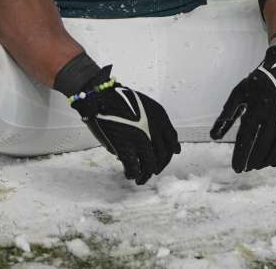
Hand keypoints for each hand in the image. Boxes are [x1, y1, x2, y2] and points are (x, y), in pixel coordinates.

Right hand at [69, 66, 179, 184]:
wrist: (100, 96)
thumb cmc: (120, 99)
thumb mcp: (147, 106)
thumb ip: (160, 125)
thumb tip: (175, 150)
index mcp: (160, 118)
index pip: (172, 142)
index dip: (168, 155)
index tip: (162, 161)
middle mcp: (154, 130)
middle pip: (162, 157)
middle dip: (157, 167)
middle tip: (151, 172)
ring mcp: (140, 140)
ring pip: (149, 166)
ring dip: (145, 175)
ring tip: (140, 180)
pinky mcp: (125, 147)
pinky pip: (133, 168)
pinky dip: (133, 174)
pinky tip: (130, 175)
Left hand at [210, 33, 275, 171]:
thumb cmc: (259, 82)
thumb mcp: (238, 94)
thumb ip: (226, 115)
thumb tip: (214, 136)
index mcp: (256, 108)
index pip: (247, 138)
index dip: (241, 155)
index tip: (236, 168)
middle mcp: (273, 115)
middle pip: (263, 144)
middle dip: (254, 160)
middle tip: (247, 169)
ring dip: (268, 159)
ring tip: (258, 166)